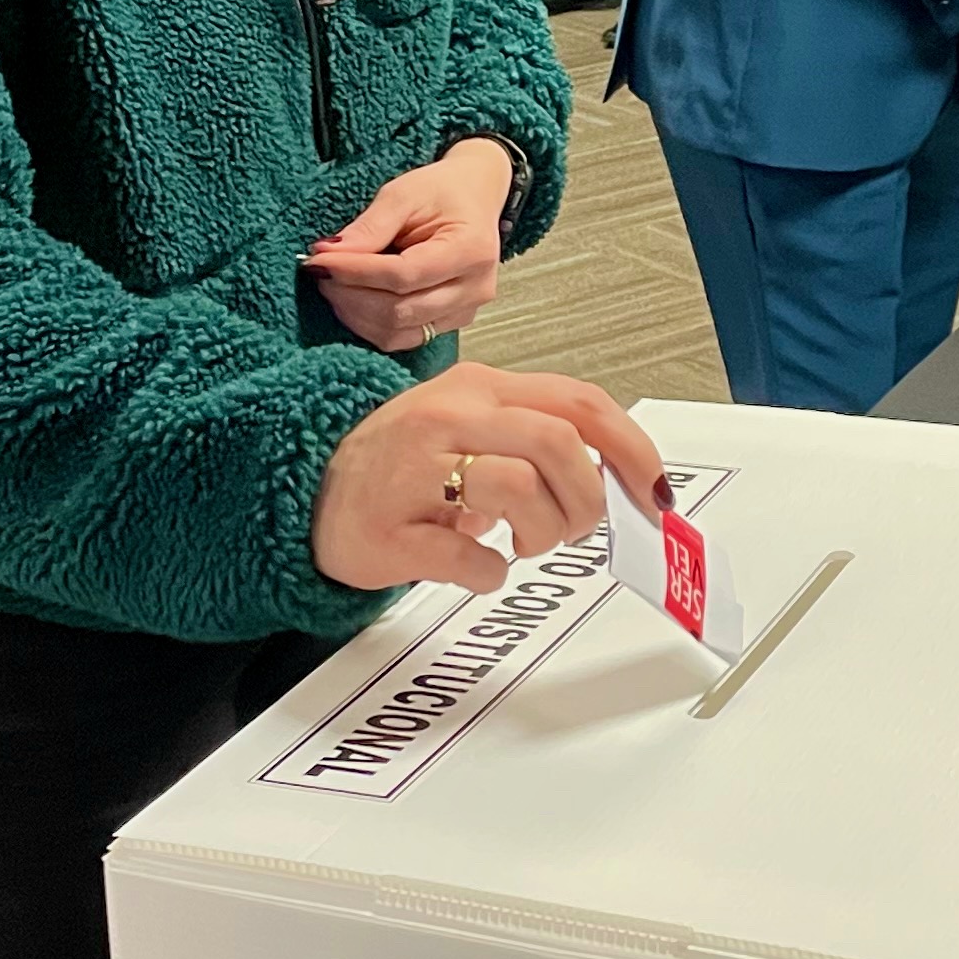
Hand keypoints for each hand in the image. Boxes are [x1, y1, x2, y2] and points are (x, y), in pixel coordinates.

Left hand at [304, 139, 513, 351]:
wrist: (475, 197)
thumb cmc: (442, 191)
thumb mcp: (404, 194)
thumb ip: (370, 226)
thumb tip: (329, 254)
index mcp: (470, 251)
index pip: (403, 275)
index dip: (356, 272)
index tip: (319, 260)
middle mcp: (474, 289)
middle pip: (398, 311)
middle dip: (349, 295)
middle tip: (320, 271)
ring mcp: (465, 312)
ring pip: (397, 332)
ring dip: (355, 314)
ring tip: (332, 284)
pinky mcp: (450, 324)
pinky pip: (402, 338)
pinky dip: (369, 324)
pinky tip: (352, 300)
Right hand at [311, 361, 665, 593]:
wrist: (304, 489)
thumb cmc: (400, 462)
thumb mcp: (470, 424)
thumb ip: (537, 438)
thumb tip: (617, 478)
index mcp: (479, 388)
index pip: (578, 402)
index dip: (631, 449)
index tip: (653, 490)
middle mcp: (449, 418)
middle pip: (558, 443)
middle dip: (589, 497)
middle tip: (578, 528)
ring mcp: (414, 472)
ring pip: (516, 487)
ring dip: (544, 531)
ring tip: (527, 544)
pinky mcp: (388, 530)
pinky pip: (465, 554)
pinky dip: (490, 569)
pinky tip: (481, 566)